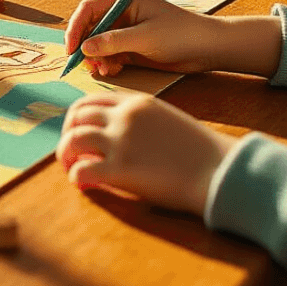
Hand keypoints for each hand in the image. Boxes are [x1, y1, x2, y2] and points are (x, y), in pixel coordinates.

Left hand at [55, 92, 236, 214]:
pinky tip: (85, 185)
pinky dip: (76, 177)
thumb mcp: (165, 120)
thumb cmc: (198, 151)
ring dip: (66, 156)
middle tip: (71, 153)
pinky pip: (82, 170)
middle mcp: (124, 117)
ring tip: (73, 169)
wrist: (219, 171)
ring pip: (72, 140)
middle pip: (75, 117)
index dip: (77, 118)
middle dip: (67, 134)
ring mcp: (121, 142)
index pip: (89, 100)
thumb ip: (138, 121)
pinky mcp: (120, 169)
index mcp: (135, 102)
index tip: (78, 133)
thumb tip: (113, 134)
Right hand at [65, 0, 283, 77]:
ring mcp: (126, 30)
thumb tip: (84, 48)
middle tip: (86, 65)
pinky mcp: (131, 47)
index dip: (76, 27)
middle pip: (90, 27)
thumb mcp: (146, 37)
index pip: (89, 9)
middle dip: (85, 47)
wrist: (207, 48)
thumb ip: (114, 42)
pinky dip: (107, 63)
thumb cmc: (181, 34)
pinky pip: (109, 55)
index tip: (72, 48)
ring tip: (105, 71)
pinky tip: (113, 71)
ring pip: (97, 44)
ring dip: (96, 58)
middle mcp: (122, 13)